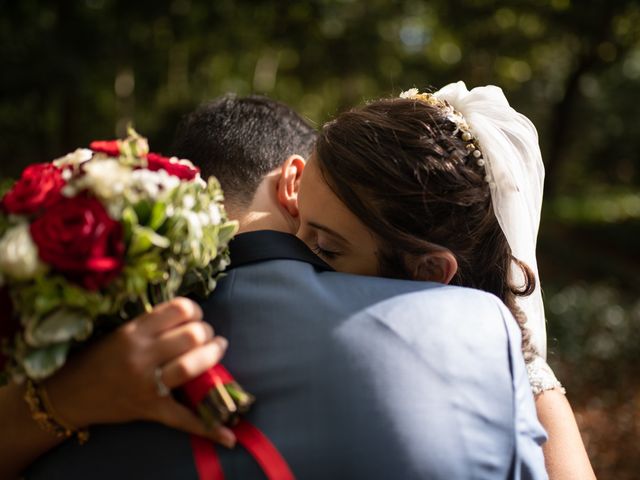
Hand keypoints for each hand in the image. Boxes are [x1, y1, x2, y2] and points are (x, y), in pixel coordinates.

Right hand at [43, 298, 235, 447]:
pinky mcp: (151, 409)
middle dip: (208, 333)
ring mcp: (147, 383)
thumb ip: (153, 324)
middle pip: (193, 335)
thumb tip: (193, 319)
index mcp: (135, 331)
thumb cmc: (97, 357)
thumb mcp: (122, 331)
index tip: (196, 318)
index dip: (196, 311)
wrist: (68, 394)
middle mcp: (142, 354)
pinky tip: (229, 435)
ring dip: (212, 356)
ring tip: (217, 351)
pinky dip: (208, 428)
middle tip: (208, 337)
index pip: (180, 309)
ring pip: (192, 365)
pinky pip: (183, 418)